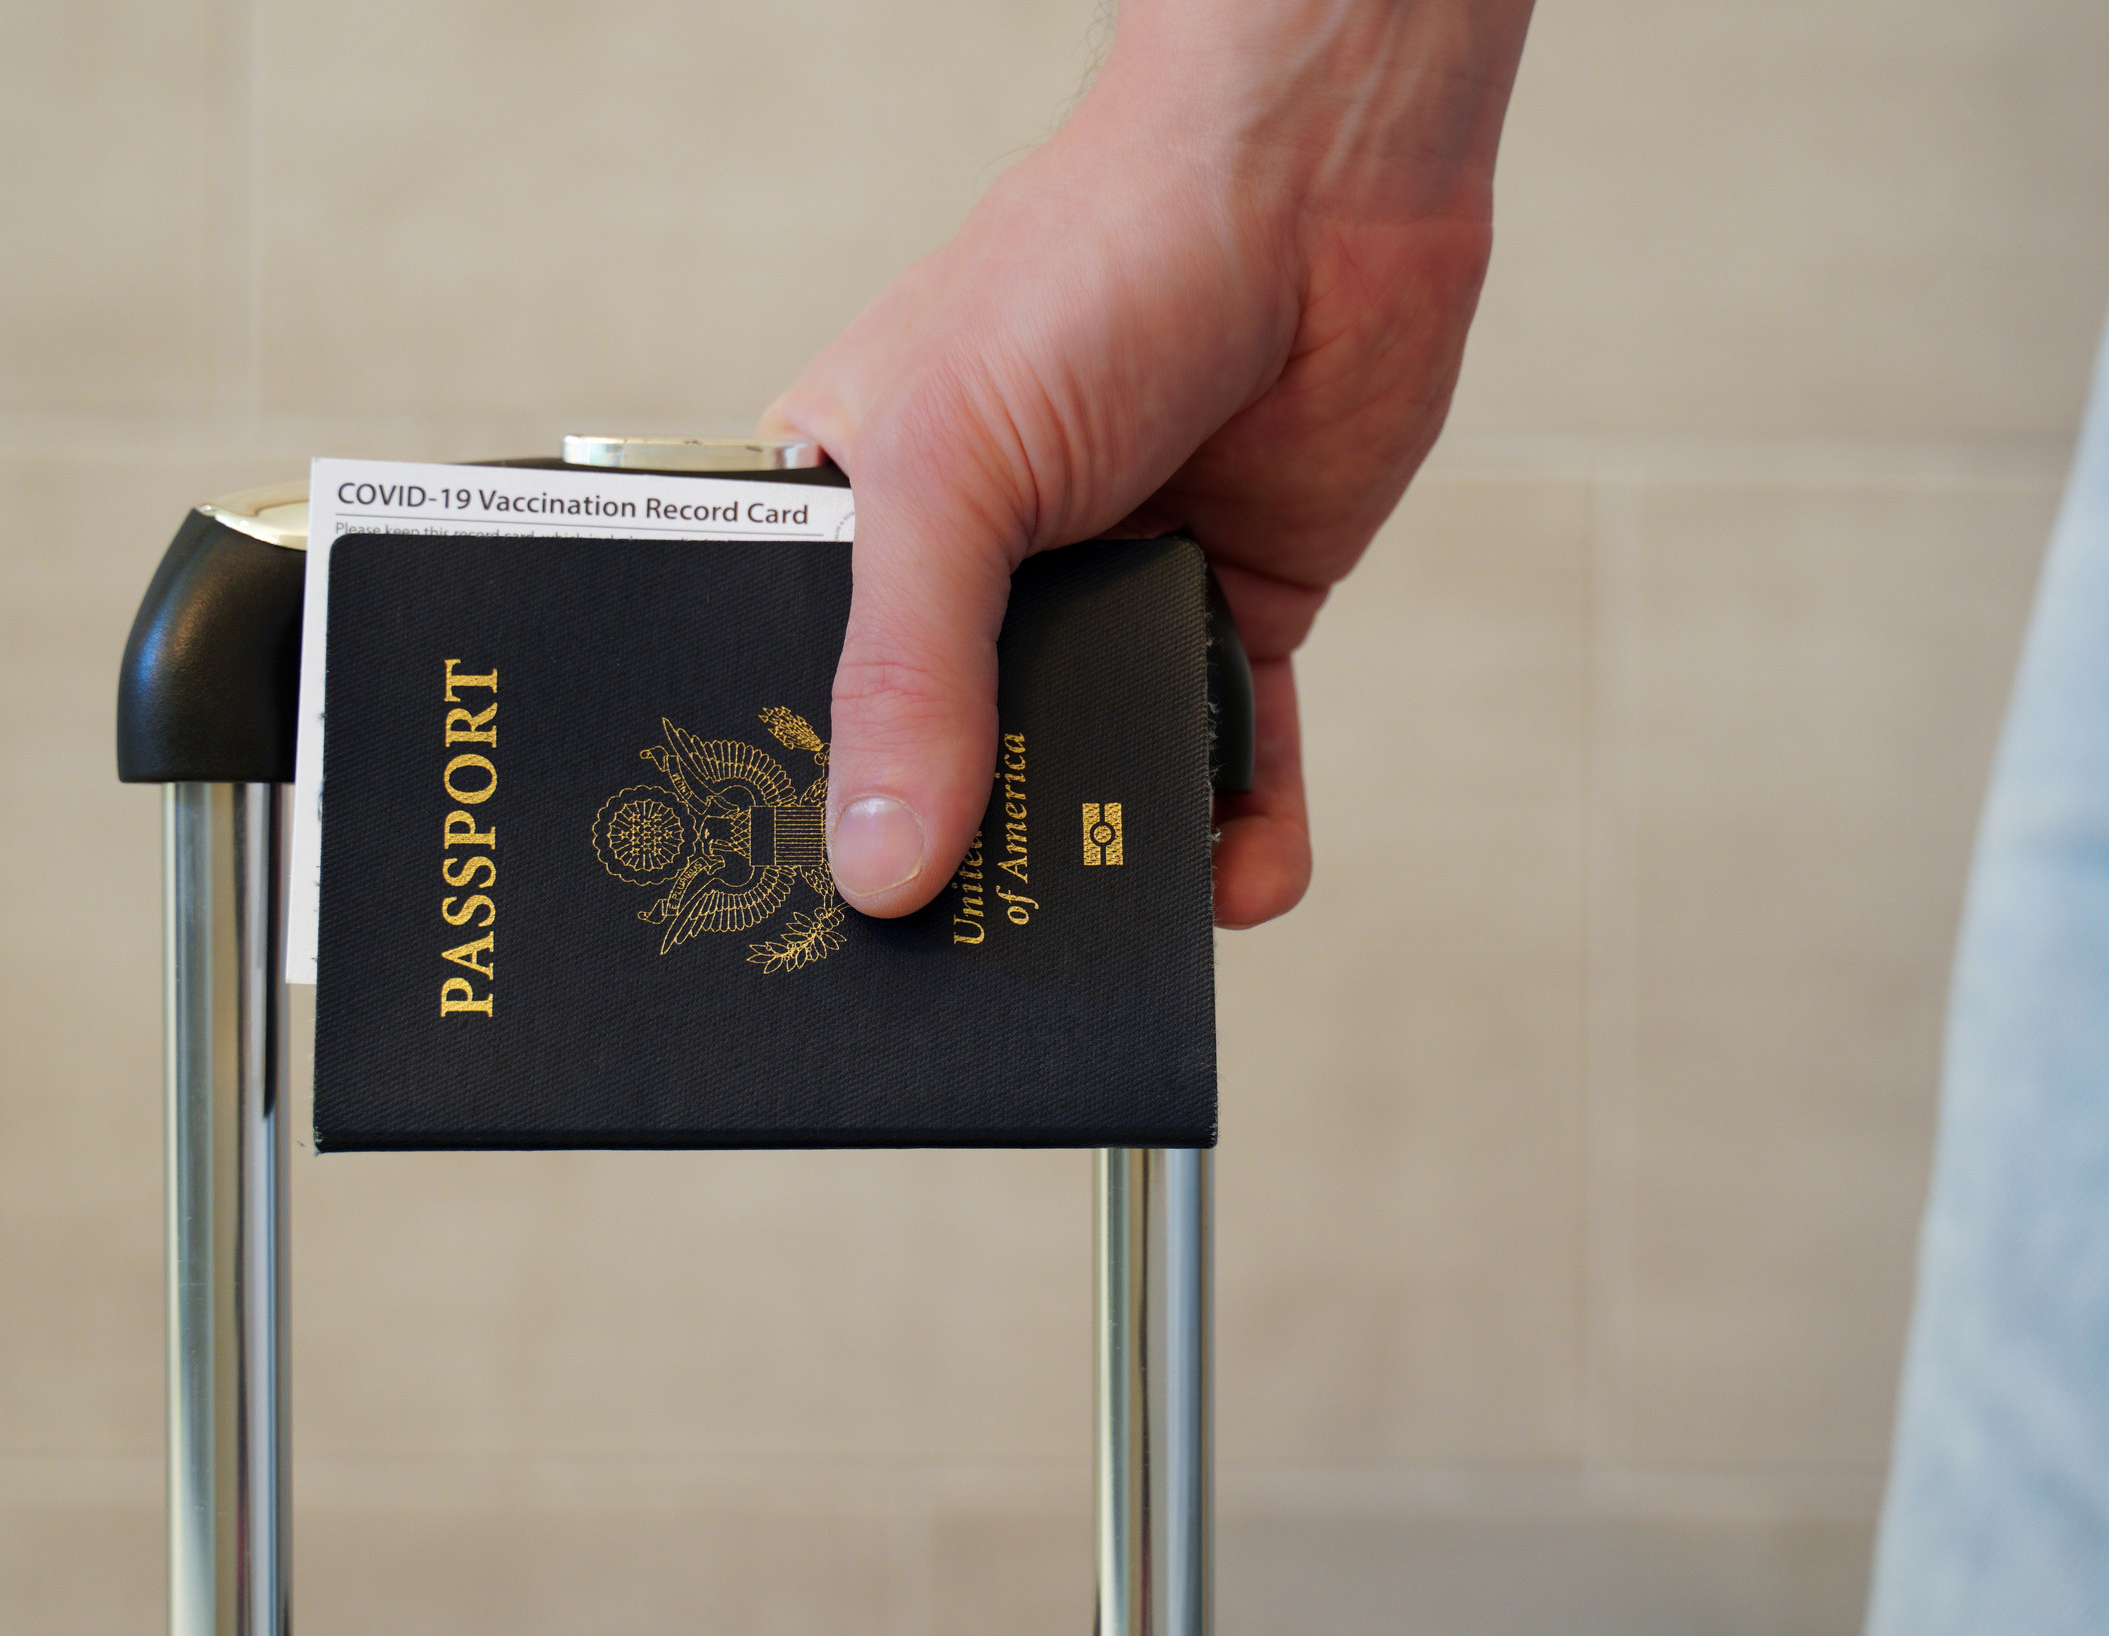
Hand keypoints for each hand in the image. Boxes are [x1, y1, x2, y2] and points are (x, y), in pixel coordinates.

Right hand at [765, 0, 1533, 926]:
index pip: (794, 694)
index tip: (791, 922)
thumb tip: (881, 868)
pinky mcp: (1230, 617)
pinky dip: (1242, 830)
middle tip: (948, 981)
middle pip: (945, 764)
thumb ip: (912, 671)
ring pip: (1089, 777)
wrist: (1317, 181)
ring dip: (1105, 862)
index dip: (791, 806)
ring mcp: (1106, 604)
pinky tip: (1238, 882)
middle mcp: (974, 580)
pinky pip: (1228, 758)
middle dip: (959, 864)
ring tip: (1100, 955)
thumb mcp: (951, 469)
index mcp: (853, 523)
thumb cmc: (1092, 260)